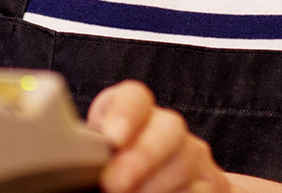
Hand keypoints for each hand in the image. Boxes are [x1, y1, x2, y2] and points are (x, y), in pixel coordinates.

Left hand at [88, 81, 229, 192]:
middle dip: (142, 156)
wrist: (146, 183)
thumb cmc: (112, 173)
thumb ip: (89, 154)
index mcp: (133, 114)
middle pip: (168, 127)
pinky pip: (202, 188)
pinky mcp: (211, 183)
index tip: (112, 138)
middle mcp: (166, 128)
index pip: (134, 97)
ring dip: (156, 184)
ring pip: (187, 159)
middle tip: (114, 183)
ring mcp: (192, 155)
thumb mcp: (96, 159)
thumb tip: (69, 160)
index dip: (125, 113)